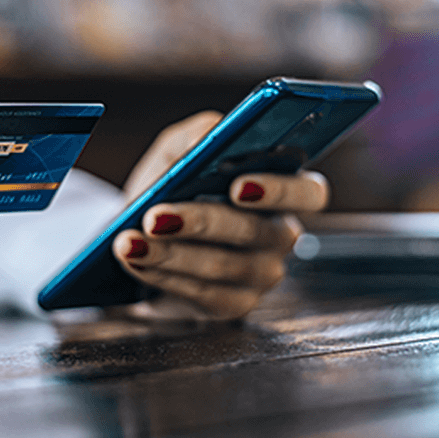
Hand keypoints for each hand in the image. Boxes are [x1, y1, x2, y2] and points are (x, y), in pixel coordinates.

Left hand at [113, 112, 329, 319]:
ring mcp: (261, 274)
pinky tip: (135, 260)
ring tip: (128, 240)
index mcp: (283, 190)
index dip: (280, 190)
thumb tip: (212, 133)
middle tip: (156, 216)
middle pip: (258, 232)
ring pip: (224, 267)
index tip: (236, 185)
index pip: (309, 192)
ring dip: (171, 253)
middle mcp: (281, 234)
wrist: (139, 228)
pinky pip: (204, 294)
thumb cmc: (171, 183)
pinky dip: (164, 275)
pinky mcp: (233, 304)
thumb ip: (198, 133)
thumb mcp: (178, 149)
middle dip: (202, 222)